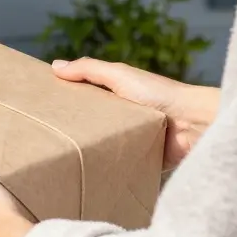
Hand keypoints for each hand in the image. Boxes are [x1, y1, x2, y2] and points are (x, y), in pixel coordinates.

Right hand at [51, 58, 219, 169]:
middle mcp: (125, 115)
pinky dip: (109, 167)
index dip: (67, 98)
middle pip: (92, 121)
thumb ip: (89, 70)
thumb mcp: (119, 75)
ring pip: (104, 143)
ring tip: (64, 156)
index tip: (43, 106)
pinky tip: (90, 171)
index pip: (87, 95)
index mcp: (118, 94)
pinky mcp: (142, 159)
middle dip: (74, 128)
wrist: (192, 125)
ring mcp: (134, 137)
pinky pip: (120, 164)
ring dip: (91, 149)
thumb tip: (56, 66)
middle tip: (47, 137)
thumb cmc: (159, 94)